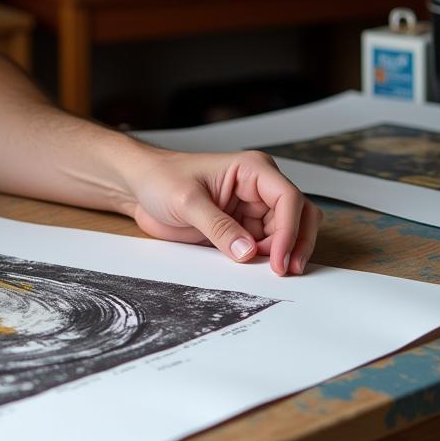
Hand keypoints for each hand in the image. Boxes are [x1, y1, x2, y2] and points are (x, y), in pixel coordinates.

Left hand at [124, 147, 321, 275]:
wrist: (139, 187)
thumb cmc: (160, 178)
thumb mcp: (186, 201)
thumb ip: (218, 226)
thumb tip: (248, 252)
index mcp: (251, 169)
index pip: (288, 198)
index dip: (291, 230)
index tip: (280, 259)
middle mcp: (258, 188)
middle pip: (299, 216)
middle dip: (296, 244)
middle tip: (283, 271)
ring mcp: (252, 209)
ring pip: (288, 234)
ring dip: (284, 254)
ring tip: (269, 271)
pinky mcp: (242, 228)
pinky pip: (267, 246)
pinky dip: (269, 259)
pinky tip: (257, 269)